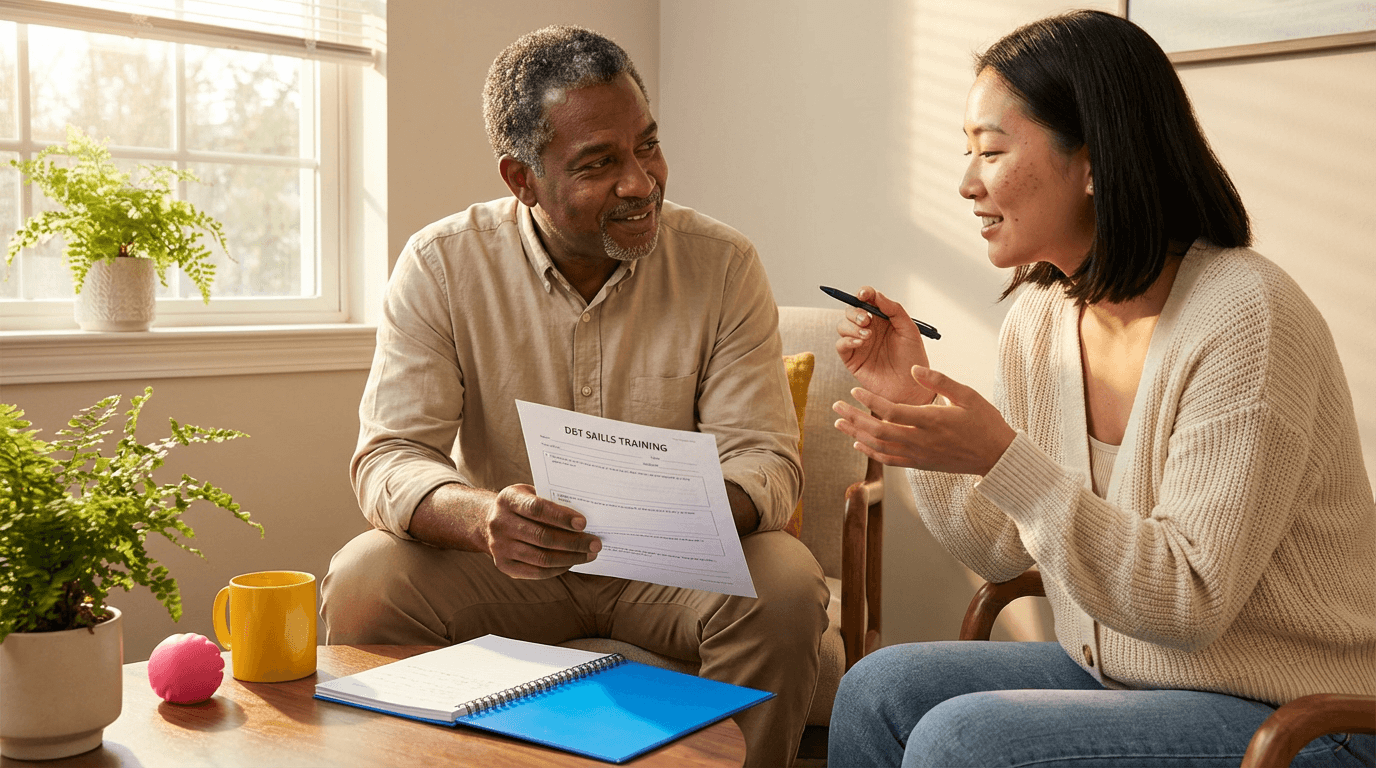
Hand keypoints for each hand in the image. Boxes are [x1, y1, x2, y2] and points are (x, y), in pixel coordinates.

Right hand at [480, 484, 601, 578]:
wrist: (487, 522)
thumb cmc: (521, 505)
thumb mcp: (530, 493)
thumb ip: (551, 501)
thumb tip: (584, 517)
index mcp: (508, 500)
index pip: (537, 509)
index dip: (561, 516)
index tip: (584, 523)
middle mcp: (500, 523)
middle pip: (542, 537)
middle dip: (574, 542)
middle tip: (596, 543)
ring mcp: (499, 547)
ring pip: (541, 557)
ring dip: (570, 557)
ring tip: (589, 554)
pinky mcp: (504, 565)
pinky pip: (536, 572)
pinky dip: (558, 568)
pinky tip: (572, 562)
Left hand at [833, 365, 1015, 474]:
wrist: (996, 457)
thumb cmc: (984, 422)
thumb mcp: (967, 395)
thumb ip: (938, 380)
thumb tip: (913, 367)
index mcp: (932, 420)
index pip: (891, 411)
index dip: (869, 400)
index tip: (853, 389)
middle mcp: (921, 441)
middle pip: (878, 431)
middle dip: (853, 418)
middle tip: (836, 406)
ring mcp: (919, 455)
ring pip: (879, 447)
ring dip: (856, 434)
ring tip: (839, 422)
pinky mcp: (919, 464)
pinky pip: (889, 460)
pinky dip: (870, 452)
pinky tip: (857, 443)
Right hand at [834, 286, 932, 405]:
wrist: (911, 386)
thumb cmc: (913, 359)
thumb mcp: (909, 329)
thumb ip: (894, 309)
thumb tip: (876, 295)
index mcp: (882, 319)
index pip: (867, 300)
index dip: (863, 293)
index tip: (864, 294)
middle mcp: (868, 329)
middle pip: (850, 311)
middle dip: (855, 312)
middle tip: (867, 321)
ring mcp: (858, 344)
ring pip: (842, 326)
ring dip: (852, 327)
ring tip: (868, 337)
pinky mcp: (852, 359)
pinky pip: (841, 345)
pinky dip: (847, 340)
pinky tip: (860, 343)